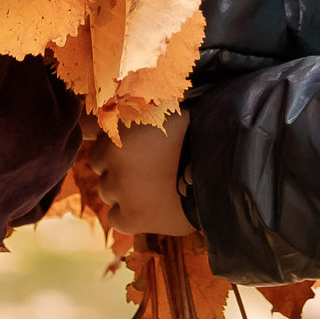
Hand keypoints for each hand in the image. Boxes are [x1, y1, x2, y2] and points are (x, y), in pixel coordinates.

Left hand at [90, 112, 194, 236]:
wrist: (219, 168)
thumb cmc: (197, 134)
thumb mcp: (165, 110)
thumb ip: (139, 108)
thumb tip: (117, 100)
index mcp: (118, 135)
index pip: (100, 147)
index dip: (118, 150)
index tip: (136, 153)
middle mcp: (112, 161)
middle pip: (102, 170)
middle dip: (119, 170)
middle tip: (146, 170)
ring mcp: (120, 191)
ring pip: (107, 193)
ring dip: (123, 191)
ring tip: (150, 188)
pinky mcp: (132, 218)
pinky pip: (116, 218)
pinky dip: (128, 214)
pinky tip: (147, 207)